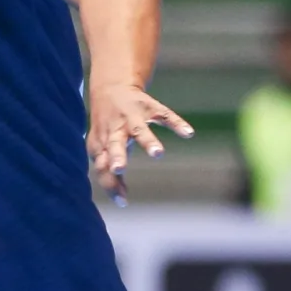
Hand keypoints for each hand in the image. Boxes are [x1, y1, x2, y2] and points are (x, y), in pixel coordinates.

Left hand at [86, 81, 194, 207]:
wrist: (111, 89)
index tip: (123, 201)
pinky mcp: (149, 107)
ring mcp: (132, 117)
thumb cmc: (108, 129)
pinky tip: (188, 134)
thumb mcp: (102, 149)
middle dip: (117, 157)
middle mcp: (115, 130)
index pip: (103, 166)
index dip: (111, 183)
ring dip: (148, 141)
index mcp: (102, 144)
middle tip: (120, 168)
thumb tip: (121, 201)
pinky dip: (176, 124)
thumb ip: (110, 173)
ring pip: (139, 130)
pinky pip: (164, 116)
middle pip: (114, 145)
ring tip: (158, 154)